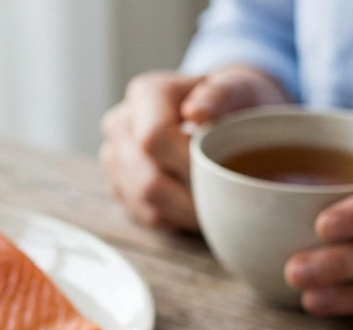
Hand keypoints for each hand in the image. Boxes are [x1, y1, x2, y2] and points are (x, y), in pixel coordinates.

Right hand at [100, 65, 289, 230]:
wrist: (220, 113)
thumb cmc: (232, 100)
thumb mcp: (237, 88)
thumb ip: (221, 95)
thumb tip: (197, 112)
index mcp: (145, 94)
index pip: (154, 138)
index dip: (188, 163)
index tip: (222, 171)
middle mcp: (121, 125)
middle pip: (147, 177)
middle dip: (191, 195)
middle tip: (226, 198)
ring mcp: (115, 158)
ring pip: (145, 201)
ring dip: (185, 211)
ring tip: (216, 204)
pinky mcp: (119, 185)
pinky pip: (145, 214)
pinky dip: (176, 217)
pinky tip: (197, 204)